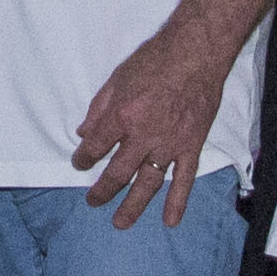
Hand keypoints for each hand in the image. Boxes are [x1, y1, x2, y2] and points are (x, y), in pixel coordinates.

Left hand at [68, 21, 225, 224]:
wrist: (196, 52)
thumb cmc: (155, 59)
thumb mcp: (117, 78)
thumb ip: (99, 107)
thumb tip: (84, 131)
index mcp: (122, 116)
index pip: (96, 147)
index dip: (83, 158)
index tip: (80, 163)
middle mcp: (143, 135)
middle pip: (118, 173)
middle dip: (102, 190)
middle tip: (93, 201)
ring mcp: (169, 143)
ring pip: (148, 183)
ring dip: (132, 206)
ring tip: (120, 222)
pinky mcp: (191, 145)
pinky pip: (184, 179)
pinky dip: (177, 201)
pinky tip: (169, 220)